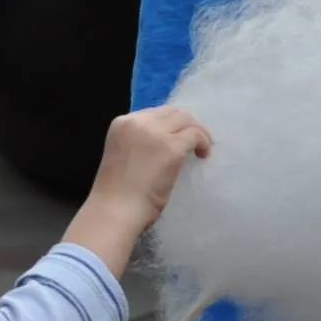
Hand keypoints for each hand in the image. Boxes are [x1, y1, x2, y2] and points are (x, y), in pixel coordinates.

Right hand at [86, 106, 211, 231]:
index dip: (170, 123)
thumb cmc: (117, 192)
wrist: (116, 209)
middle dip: (186, 124)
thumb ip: (140, 143)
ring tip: (202, 147)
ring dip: (197, 131)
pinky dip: (203, 142)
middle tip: (195, 140)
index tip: (178, 136)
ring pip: (186, 119)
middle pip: (172, 112)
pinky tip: (203, 155)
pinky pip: (195, 135)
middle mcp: (138, 122)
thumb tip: (166, 140)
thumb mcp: (124, 155)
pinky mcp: (172, 147)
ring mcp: (155, 133)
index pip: (154, 113)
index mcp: (122, 123)